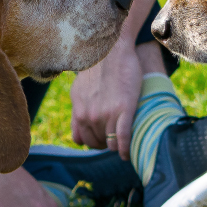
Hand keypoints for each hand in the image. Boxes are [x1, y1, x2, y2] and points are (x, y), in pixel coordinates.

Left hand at [70, 39, 141, 158]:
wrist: (112, 51)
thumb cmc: (97, 69)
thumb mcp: (78, 91)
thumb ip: (78, 111)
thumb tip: (78, 130)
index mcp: (79, 112)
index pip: (83, 140)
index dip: (94, 142)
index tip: (102, 140)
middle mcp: (90, 116)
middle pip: (98, 143)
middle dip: (106, 144)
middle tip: (114, 140)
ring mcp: (107, 114)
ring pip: (111, 144)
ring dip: (116, 146)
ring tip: (123, 145)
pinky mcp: (124, 110)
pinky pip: (123, 138)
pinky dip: (126, 149)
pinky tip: (128, 154)